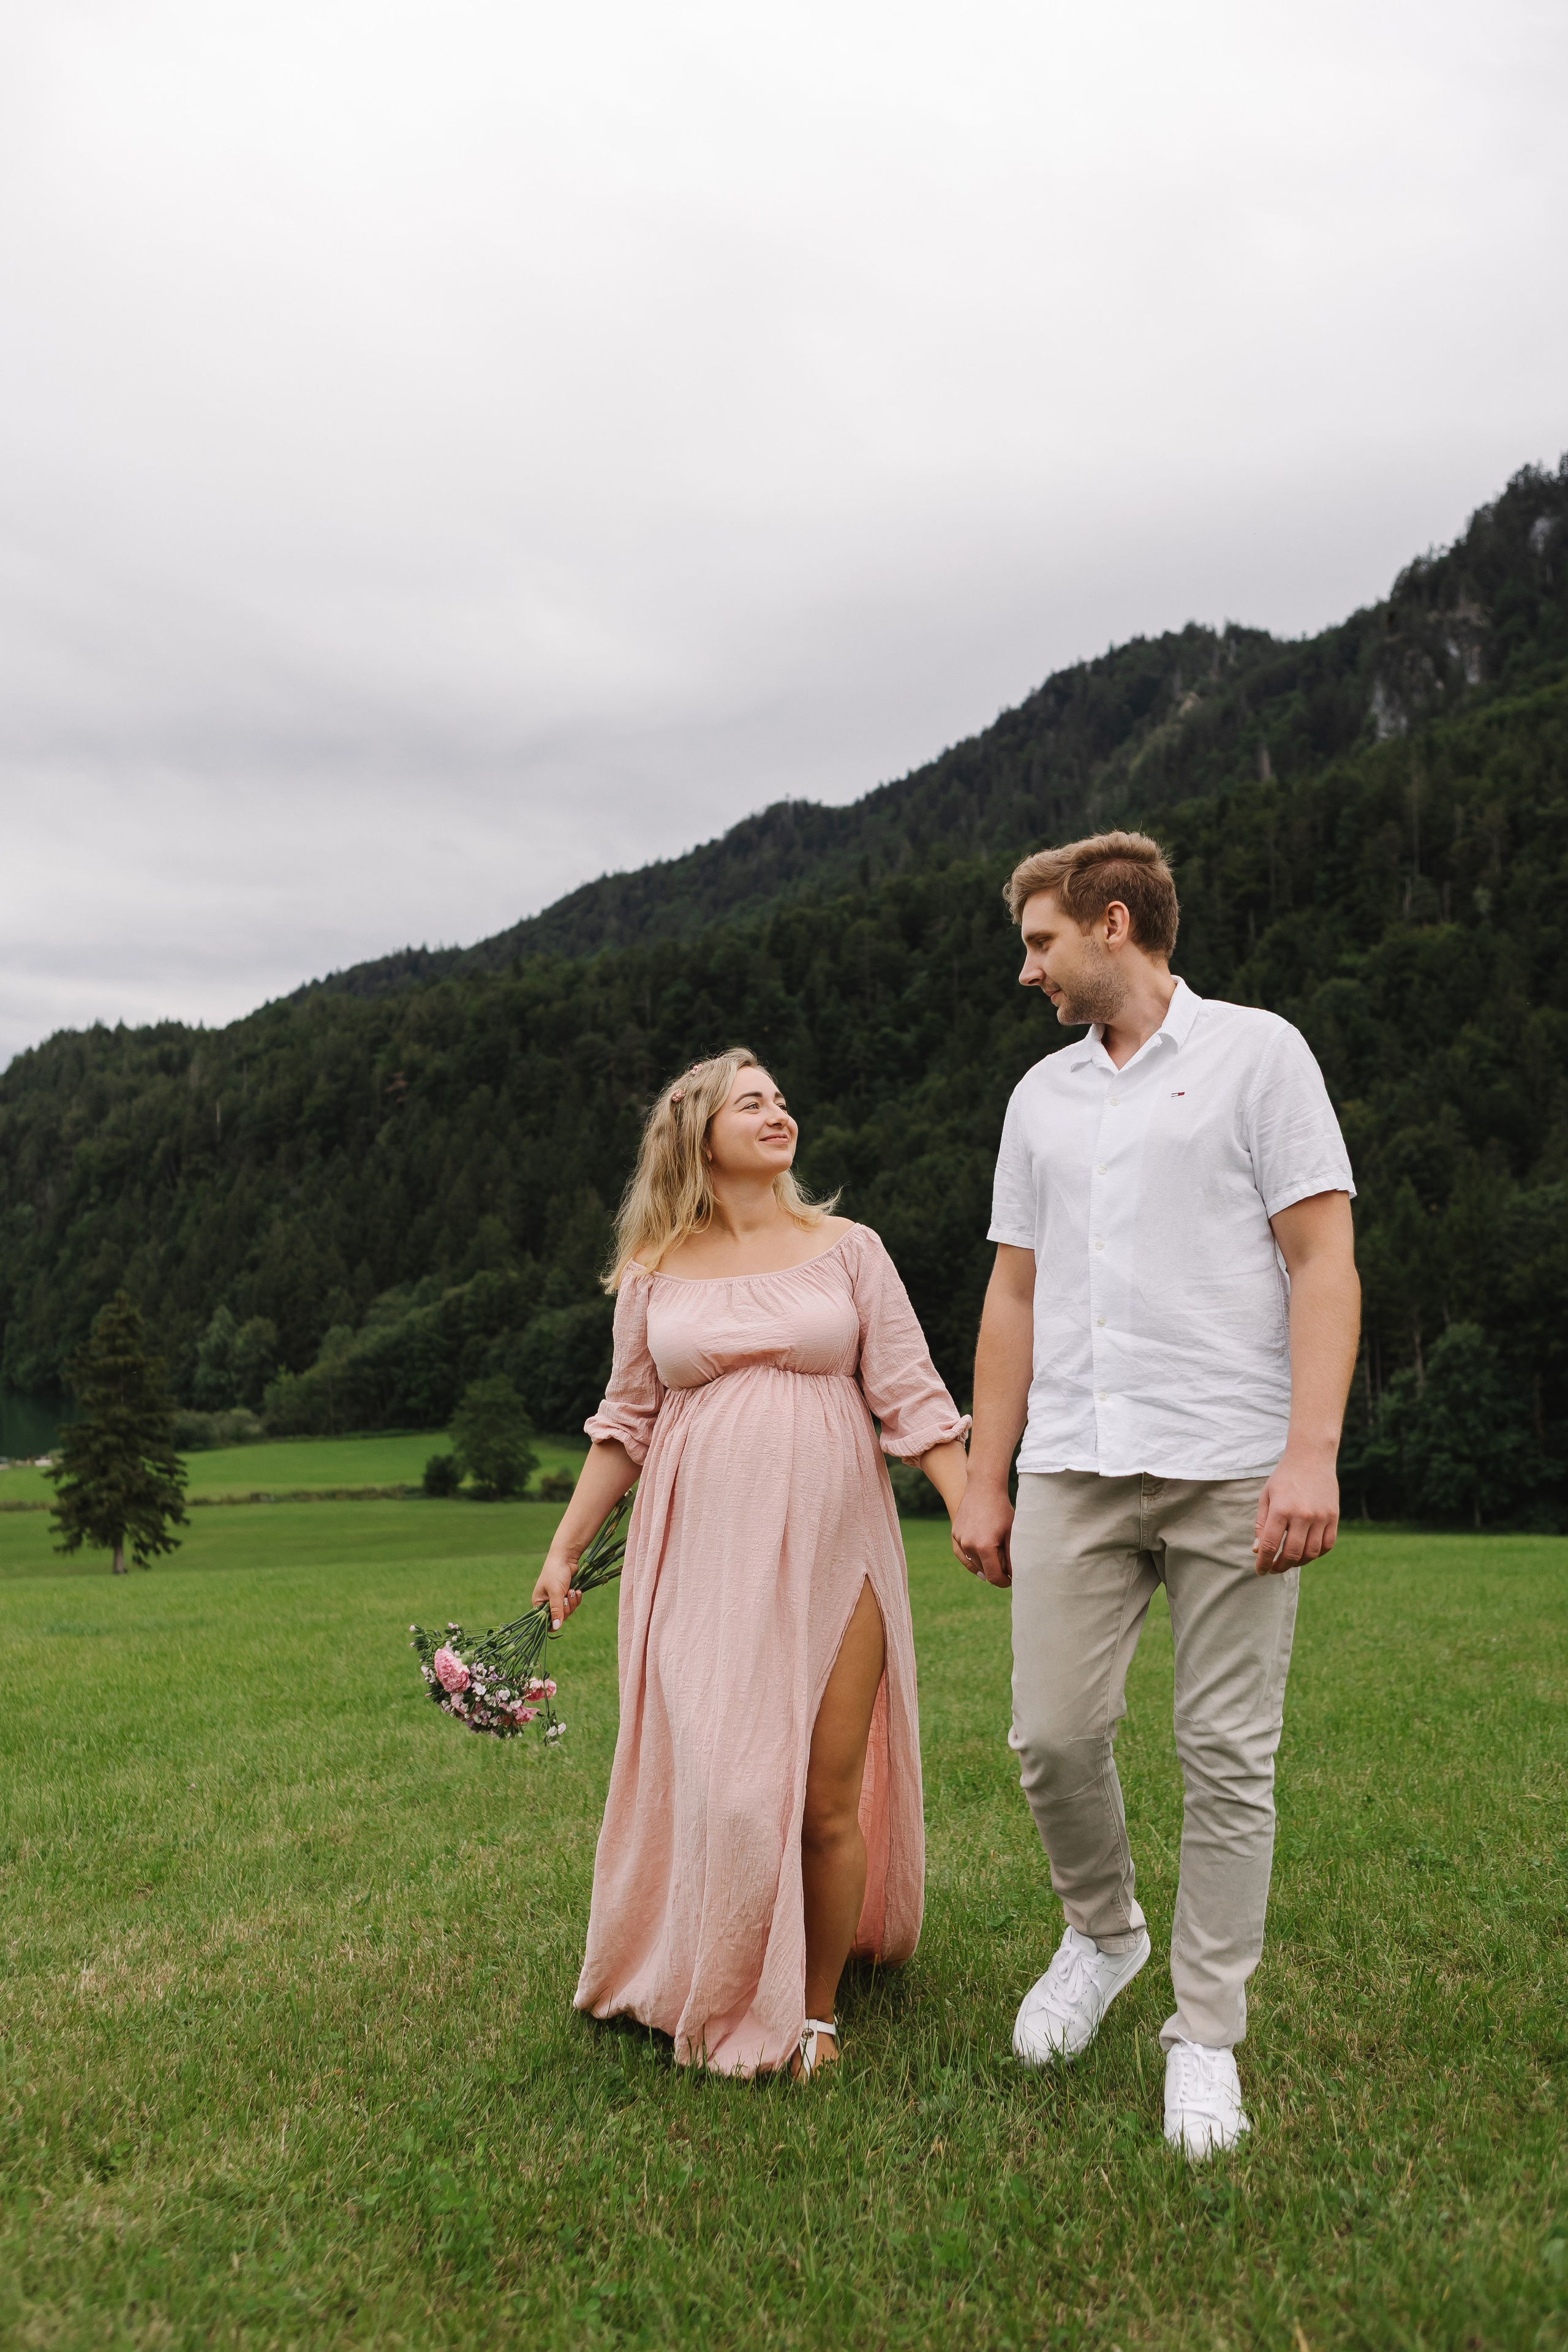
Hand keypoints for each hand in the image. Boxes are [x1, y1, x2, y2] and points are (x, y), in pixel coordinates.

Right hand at [531, 1547, 583, 1630]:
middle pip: (560, 1617)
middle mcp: (547, 1603)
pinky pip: (573, 1604)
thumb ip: (556, 1610)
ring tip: (572, 1590)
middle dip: (567, 1607)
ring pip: (568, 1611)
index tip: (562, 1613)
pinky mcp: (567, 1594)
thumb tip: (556, 1627)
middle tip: (567, 1595)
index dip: (555, 1621)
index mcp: (539, 1603)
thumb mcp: (555, 1592)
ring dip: (572, 1602)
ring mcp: (558, 1599)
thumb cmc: (556, 1573)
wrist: (565, 1557)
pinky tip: (577, 1590)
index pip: (546, 1621)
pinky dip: (576, 1598)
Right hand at [950, 1483, 1012, 1587]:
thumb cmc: (1001, 1510)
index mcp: (984, 1547)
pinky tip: (983, 1545)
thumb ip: (1011, 1557)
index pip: (994, 1576)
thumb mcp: (1011, 1534)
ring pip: (974, 1562)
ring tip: (996, 1549)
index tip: (1011, 1580)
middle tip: (1006, 1561)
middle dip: (995, 1569)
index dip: (1004, 1581)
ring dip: (985, 1561)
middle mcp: (969, 1545)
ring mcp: (959, 1539)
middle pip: (984, 1570)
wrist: (984, 1487)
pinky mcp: (955, 1534)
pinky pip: (965, 1552)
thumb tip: (1013, 1575)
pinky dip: (975, 1553)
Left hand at [1253, 1450, 1339, 1572]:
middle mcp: (1302, 1515)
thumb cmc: (1284, 1478)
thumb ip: (1261, 1524)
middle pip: (1291, 1554)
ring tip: (1288, 1562)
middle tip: (1273, 1569)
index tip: (1260, 1570)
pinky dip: (1316, 1555)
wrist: (1311, 1457)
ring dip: (1297, 1563)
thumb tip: (1257, 1550)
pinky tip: (1306, 1553)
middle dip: (1279, 1566)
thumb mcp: (1266, 1496)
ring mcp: (1320, 1517)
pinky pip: (1327, 1545)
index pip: (1270, 1545)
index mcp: (1281, 1510)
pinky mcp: (1334, 1517)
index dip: (1263, 1562)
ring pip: (1310, 1553)